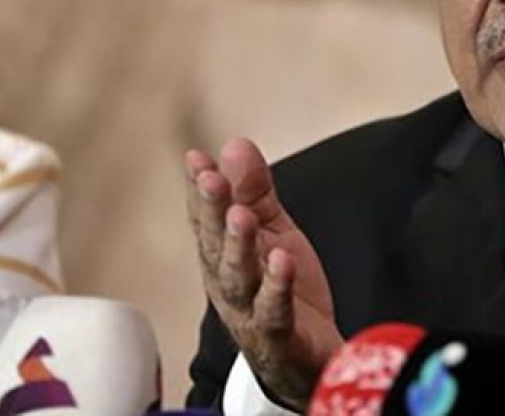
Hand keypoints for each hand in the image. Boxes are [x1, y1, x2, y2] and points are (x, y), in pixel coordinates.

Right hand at [183, 138, 342, 408]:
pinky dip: (276, 286)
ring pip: (238, 276)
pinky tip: (282, 260)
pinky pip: (273, 310)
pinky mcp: (277, 335)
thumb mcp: (272, 234)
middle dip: (212, 210)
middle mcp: (227, 282)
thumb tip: (235, 144)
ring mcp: (249, 311)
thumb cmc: (283, 292)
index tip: (197, 158)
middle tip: (212, 179)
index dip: (202, 188)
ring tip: (242, 216)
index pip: (207, 217)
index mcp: (222, 256)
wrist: (307, 360)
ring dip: (238, 245)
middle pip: (215, 243)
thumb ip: (254, 192)